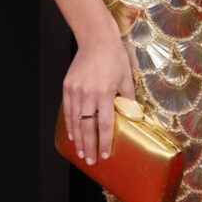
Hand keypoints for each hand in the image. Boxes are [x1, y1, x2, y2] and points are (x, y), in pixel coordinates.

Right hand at [63, 29, 135, 164]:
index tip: (105, 155)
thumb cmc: (115, 58)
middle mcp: (88, 94)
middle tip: (91, 161)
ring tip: (81, 153)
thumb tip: (133, 116)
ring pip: (75, 121)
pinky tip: (73, 135)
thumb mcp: (127, 78)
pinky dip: (70, 124)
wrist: (96, 40)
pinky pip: (68, 110)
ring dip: (78, 139)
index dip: (105, 141)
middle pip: (88, 127)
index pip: (105, 124)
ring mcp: (76, 91)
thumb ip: (129, 99)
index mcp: (105, 93)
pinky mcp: (67, 87)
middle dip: (89, 146)